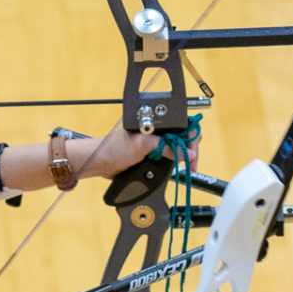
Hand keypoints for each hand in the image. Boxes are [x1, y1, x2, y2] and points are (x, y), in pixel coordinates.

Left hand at [72, 124, 200, 180]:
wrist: (99, 164)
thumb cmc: (113, 149)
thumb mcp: (142, 145)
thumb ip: (166, 147)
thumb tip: (187, 153)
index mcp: (157, 122)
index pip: (184, 126)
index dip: (191, 140)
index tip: (193, 155)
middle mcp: (158, 131)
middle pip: (183, 138)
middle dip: (190, 151)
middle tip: (192, 166)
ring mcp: (155, 143)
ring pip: (177, 149)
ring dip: (183, 158)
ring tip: (187, 169)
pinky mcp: (151, 155)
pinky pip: (168, 158)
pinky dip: (174, 164)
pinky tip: (177, 168)